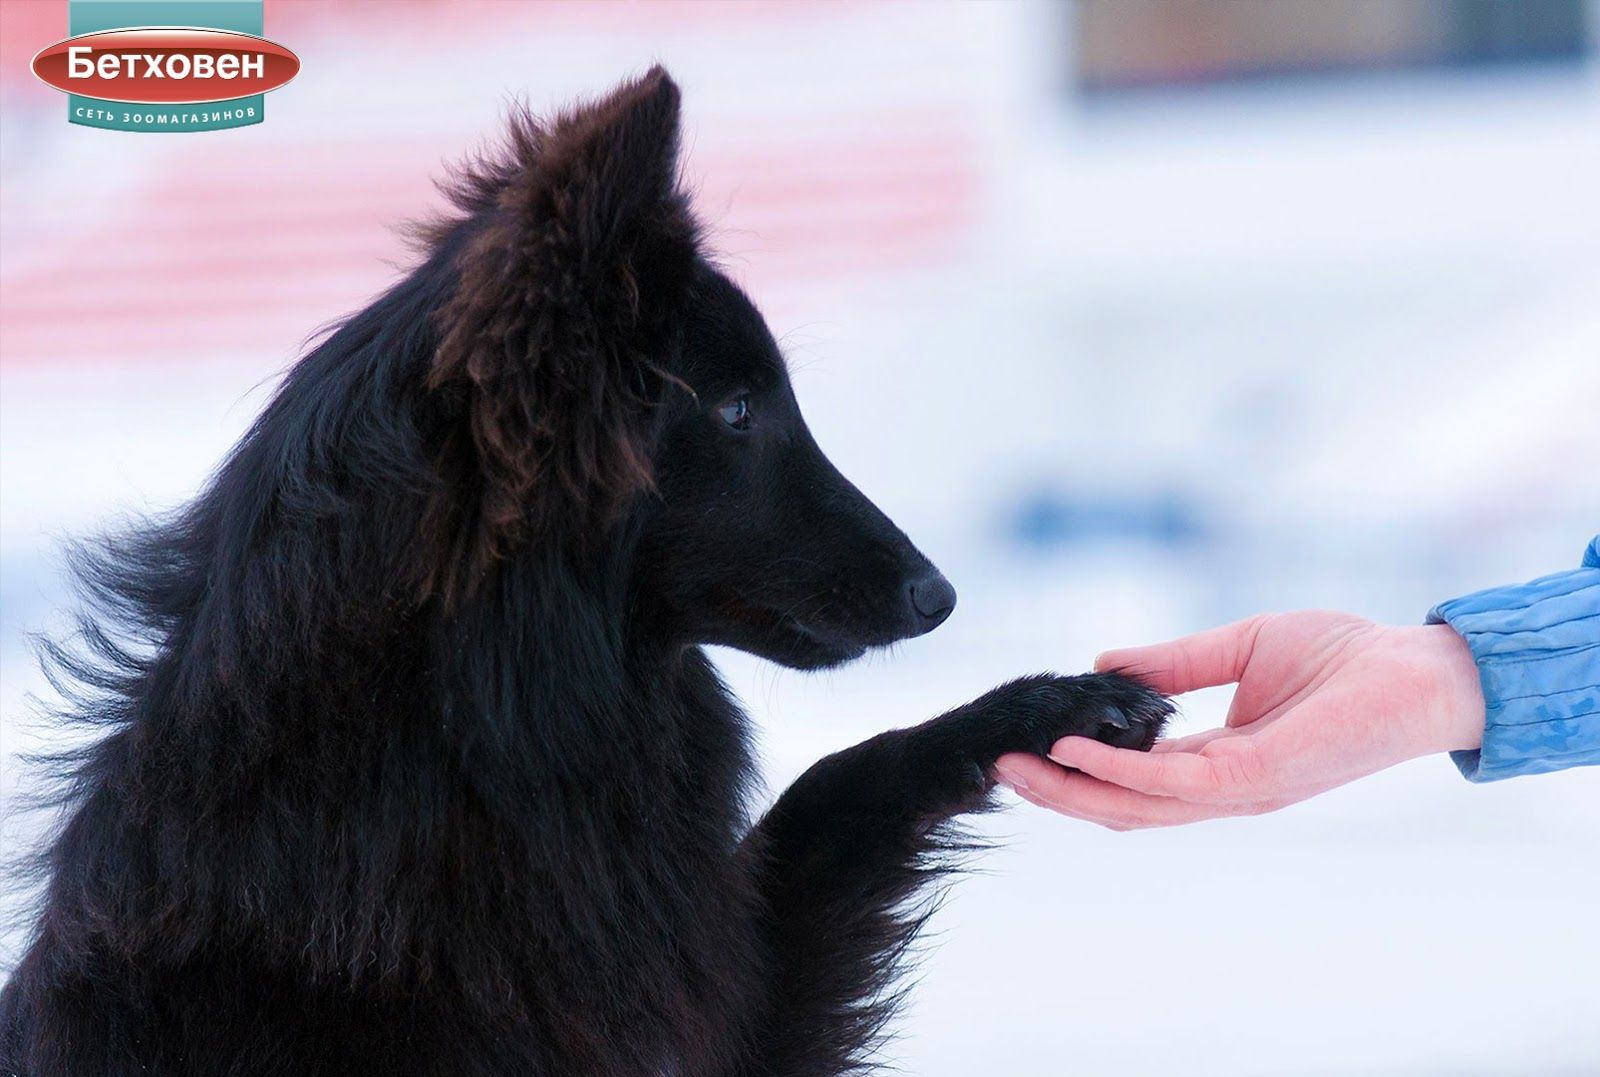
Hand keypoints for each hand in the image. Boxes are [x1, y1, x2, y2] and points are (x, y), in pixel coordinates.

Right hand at [992, 611, 1485, 828]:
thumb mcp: (1239, 646)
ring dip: (1069, 789)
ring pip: (1135, 806)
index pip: (1133, 778)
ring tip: (1015, 764)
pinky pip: (1171, 782)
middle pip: (1122, 806)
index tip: (1025, 745)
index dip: (1077, 768)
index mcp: (1219, 760)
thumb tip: (1105, 665)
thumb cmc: (1347, 656)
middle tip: (996, 768)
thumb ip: (1175, 663)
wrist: (1419, 668)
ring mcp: (1238, 788)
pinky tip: (1072, 746)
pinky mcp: (1256, 776)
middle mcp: (1224, 786)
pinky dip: (1115, 768)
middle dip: (1056, 792)